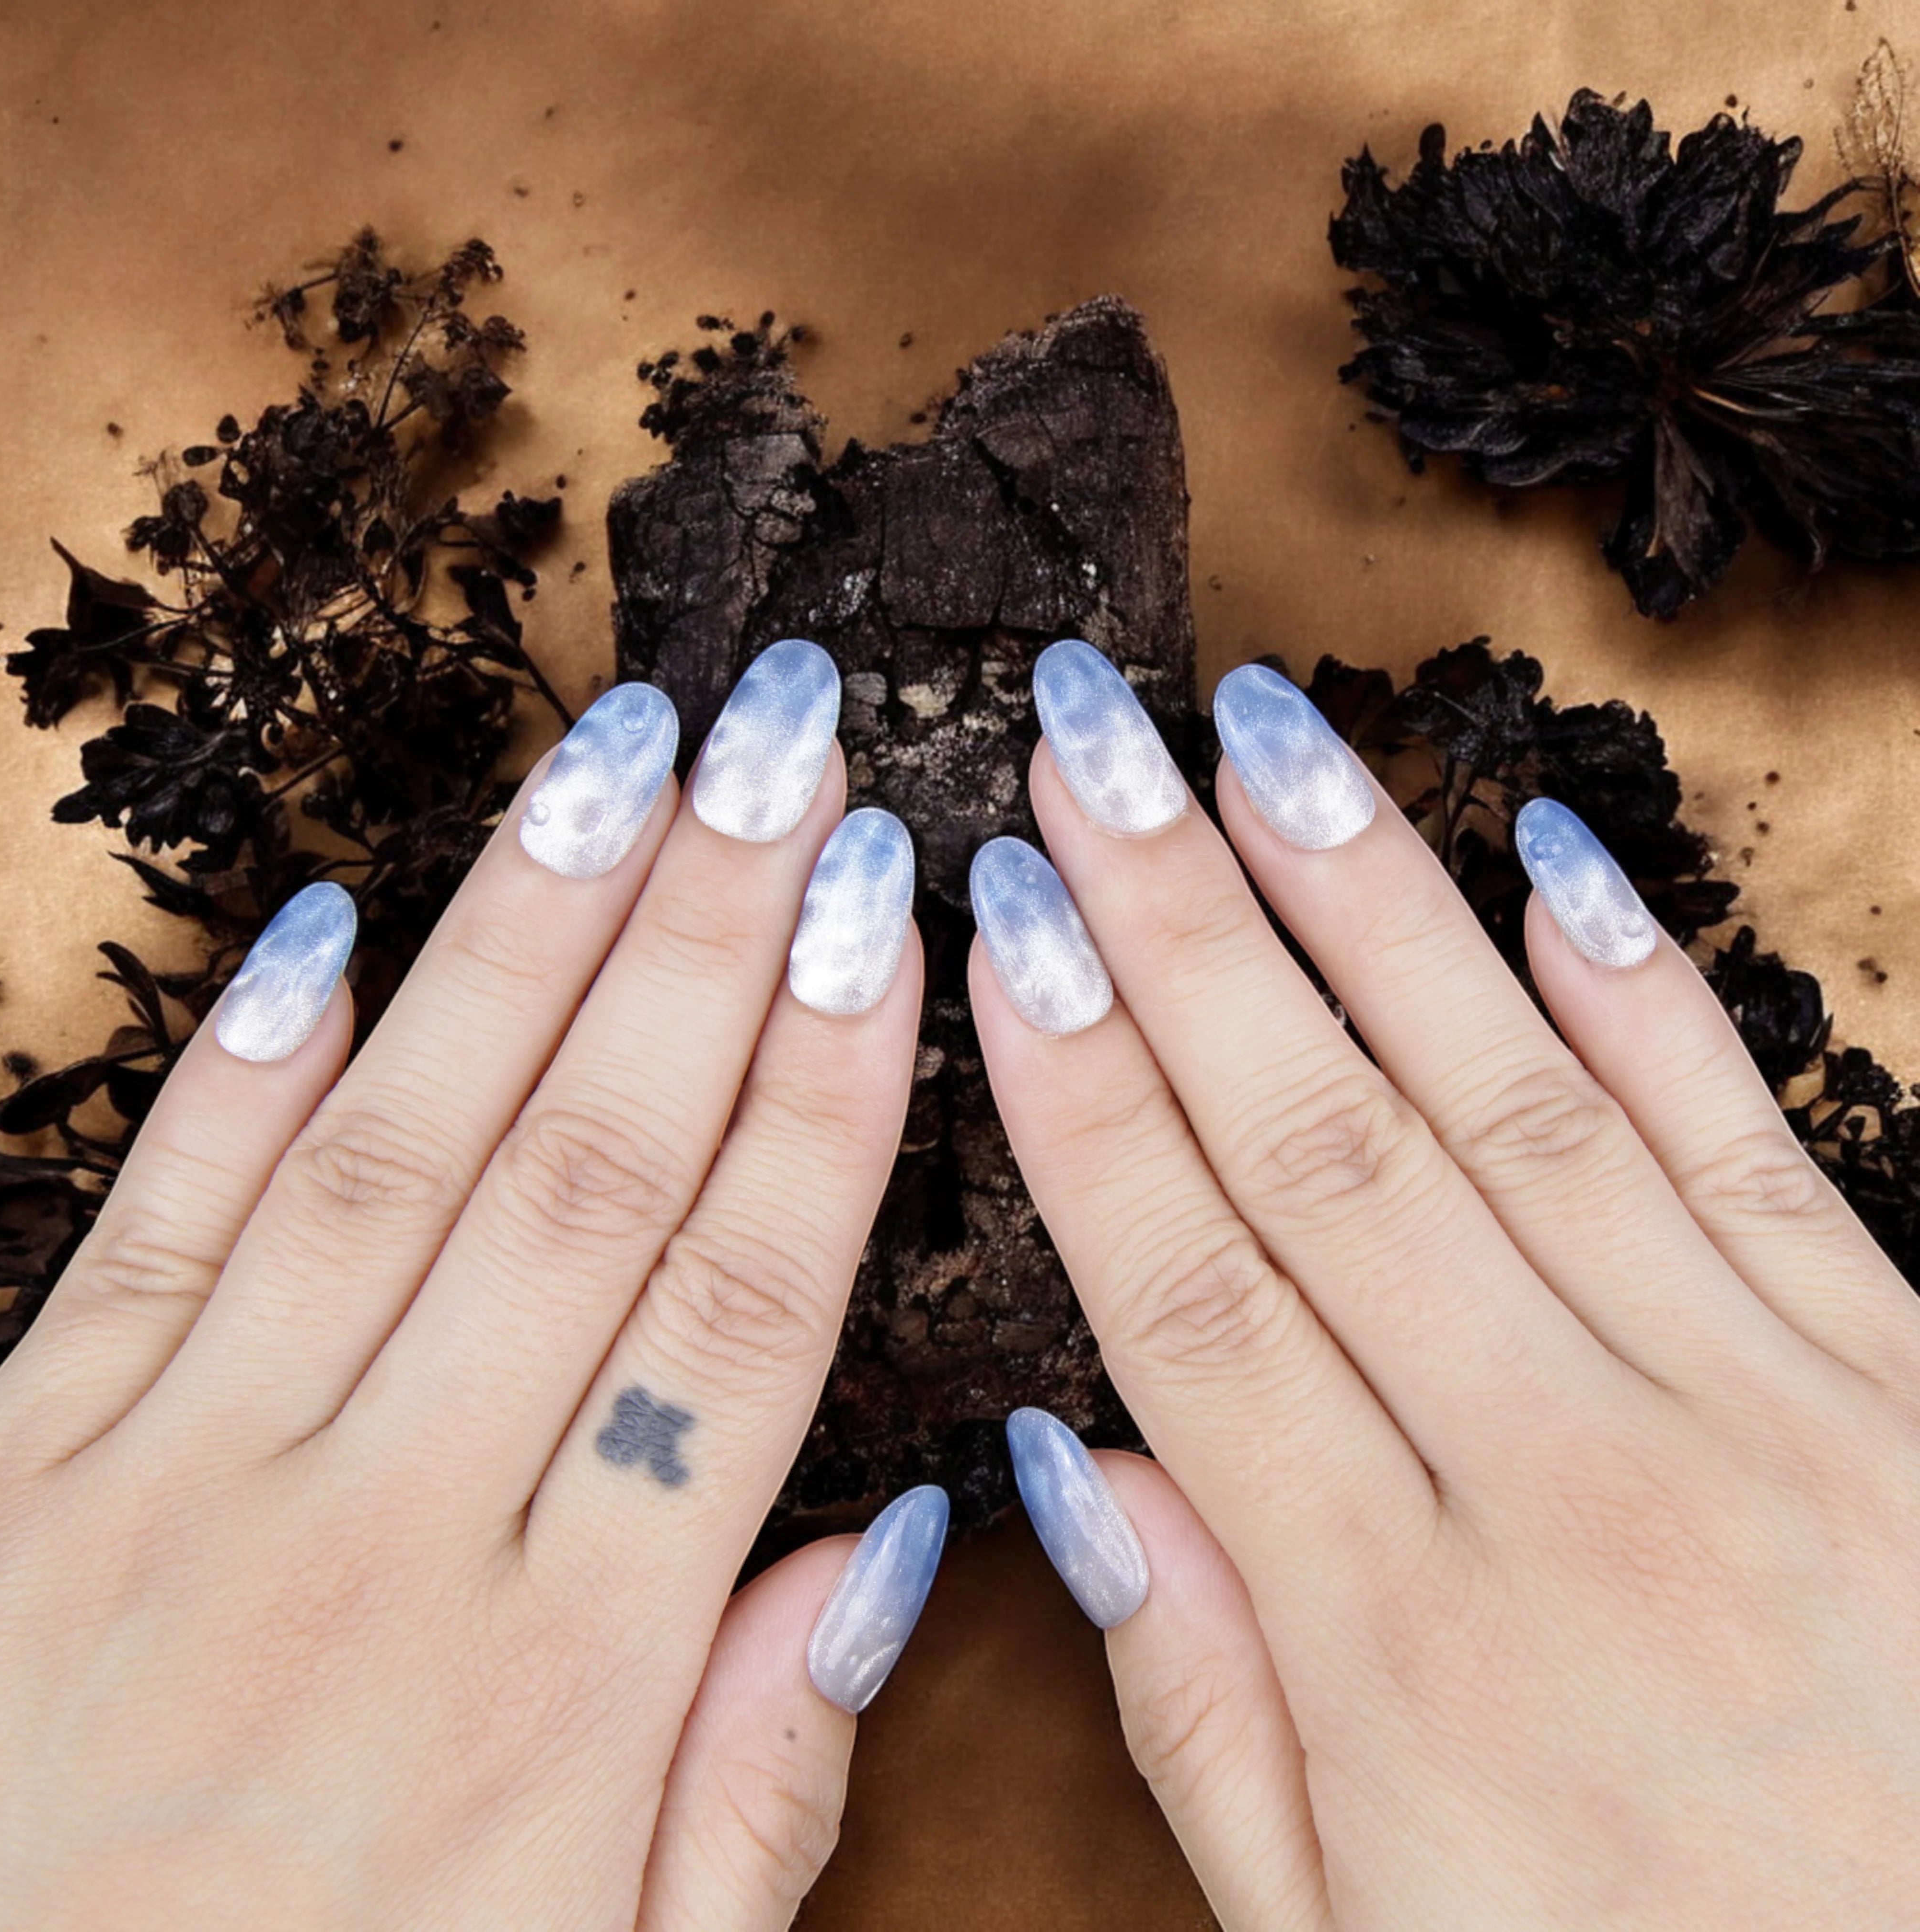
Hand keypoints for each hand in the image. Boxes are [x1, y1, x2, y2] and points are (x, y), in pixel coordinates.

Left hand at [0, 644, 937, 1930]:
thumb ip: (749, 1797)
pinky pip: (156, 1233)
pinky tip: (331, 929)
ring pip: (397, 1154)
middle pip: (592, 1174)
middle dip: (709, 931)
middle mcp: (379, 1544)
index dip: (831, 1086)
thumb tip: (881, 1553)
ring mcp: (177, 1492)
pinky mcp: (14, 1482)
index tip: (887, 908)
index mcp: (553, 1690)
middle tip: (781, 735)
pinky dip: (246, 1076)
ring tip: (619, 761)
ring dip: (522, 937)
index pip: (740, 1305)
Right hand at [976, 641, 1919, 1928]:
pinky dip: (1642, 997)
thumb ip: (1210, 1712)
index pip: (1189, 1288)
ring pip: (1511, 1102)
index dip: (1078, 1087)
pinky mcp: (1896, 1387)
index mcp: (1407, 1639)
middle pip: (1323, 1146)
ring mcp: (1753, 1415)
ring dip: (1370, 902)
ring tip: (1264, 738)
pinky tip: (1546, 862)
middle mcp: (1566, 1485)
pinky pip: (1745, 1148)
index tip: (1006, 923)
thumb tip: (1079, 1474)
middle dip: (1183, 923)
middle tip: (1095, 747)